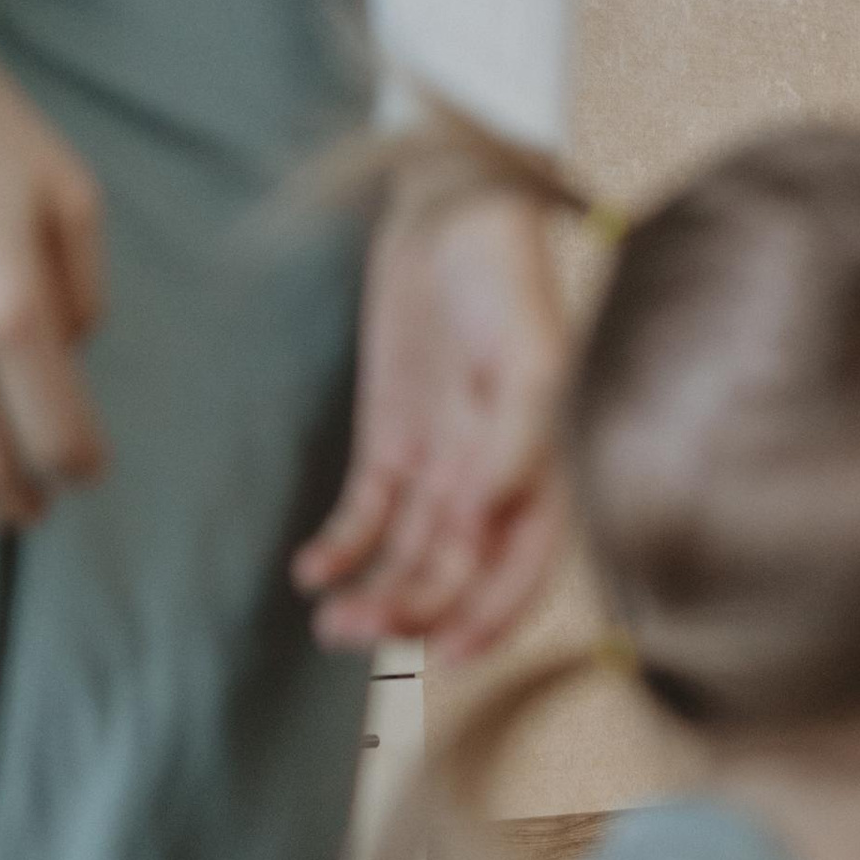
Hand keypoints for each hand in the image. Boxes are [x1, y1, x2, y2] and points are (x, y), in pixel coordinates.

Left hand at [294, 185, 566, 661]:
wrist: (449, 204)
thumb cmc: (504, 271)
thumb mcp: (528, 350)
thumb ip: (519, 437)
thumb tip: (489, 515)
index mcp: (549, 464)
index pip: (527, 566)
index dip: (493, 618)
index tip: (446, 656)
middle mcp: (497, 478)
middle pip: (460, 572)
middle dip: (414, 612)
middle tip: (358, 633)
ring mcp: (442, 464)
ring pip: (411, 556)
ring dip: (375, 593)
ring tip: (330, 621)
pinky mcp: (393, 442)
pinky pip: (368, 516)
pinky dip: (342, 549)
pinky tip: (311, 572)